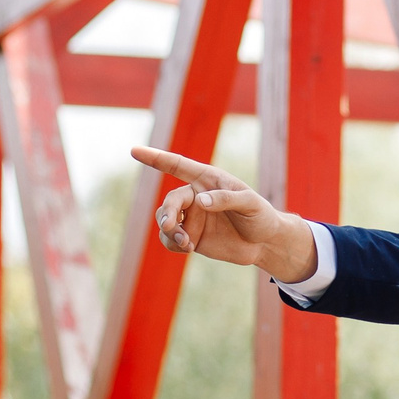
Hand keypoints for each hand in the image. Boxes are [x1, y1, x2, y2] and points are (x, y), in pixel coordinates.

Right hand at [132, 146, 319, 282]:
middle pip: (170, 201)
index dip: (155, 158)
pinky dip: (172, 244)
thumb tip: (199, 201)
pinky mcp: (191, 236)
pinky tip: (188, 248)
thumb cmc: (261, 216)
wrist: (264, 243)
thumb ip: (226, 199)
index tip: (134, 150)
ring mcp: (192, 217)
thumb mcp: (250, 204)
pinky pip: (169, 238)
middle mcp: (196, 196)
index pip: (178, 166)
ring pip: (165, 220)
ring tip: (186, 243)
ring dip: (170, 232)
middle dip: (168, 213)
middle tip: (171, 227)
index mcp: (209, 180)